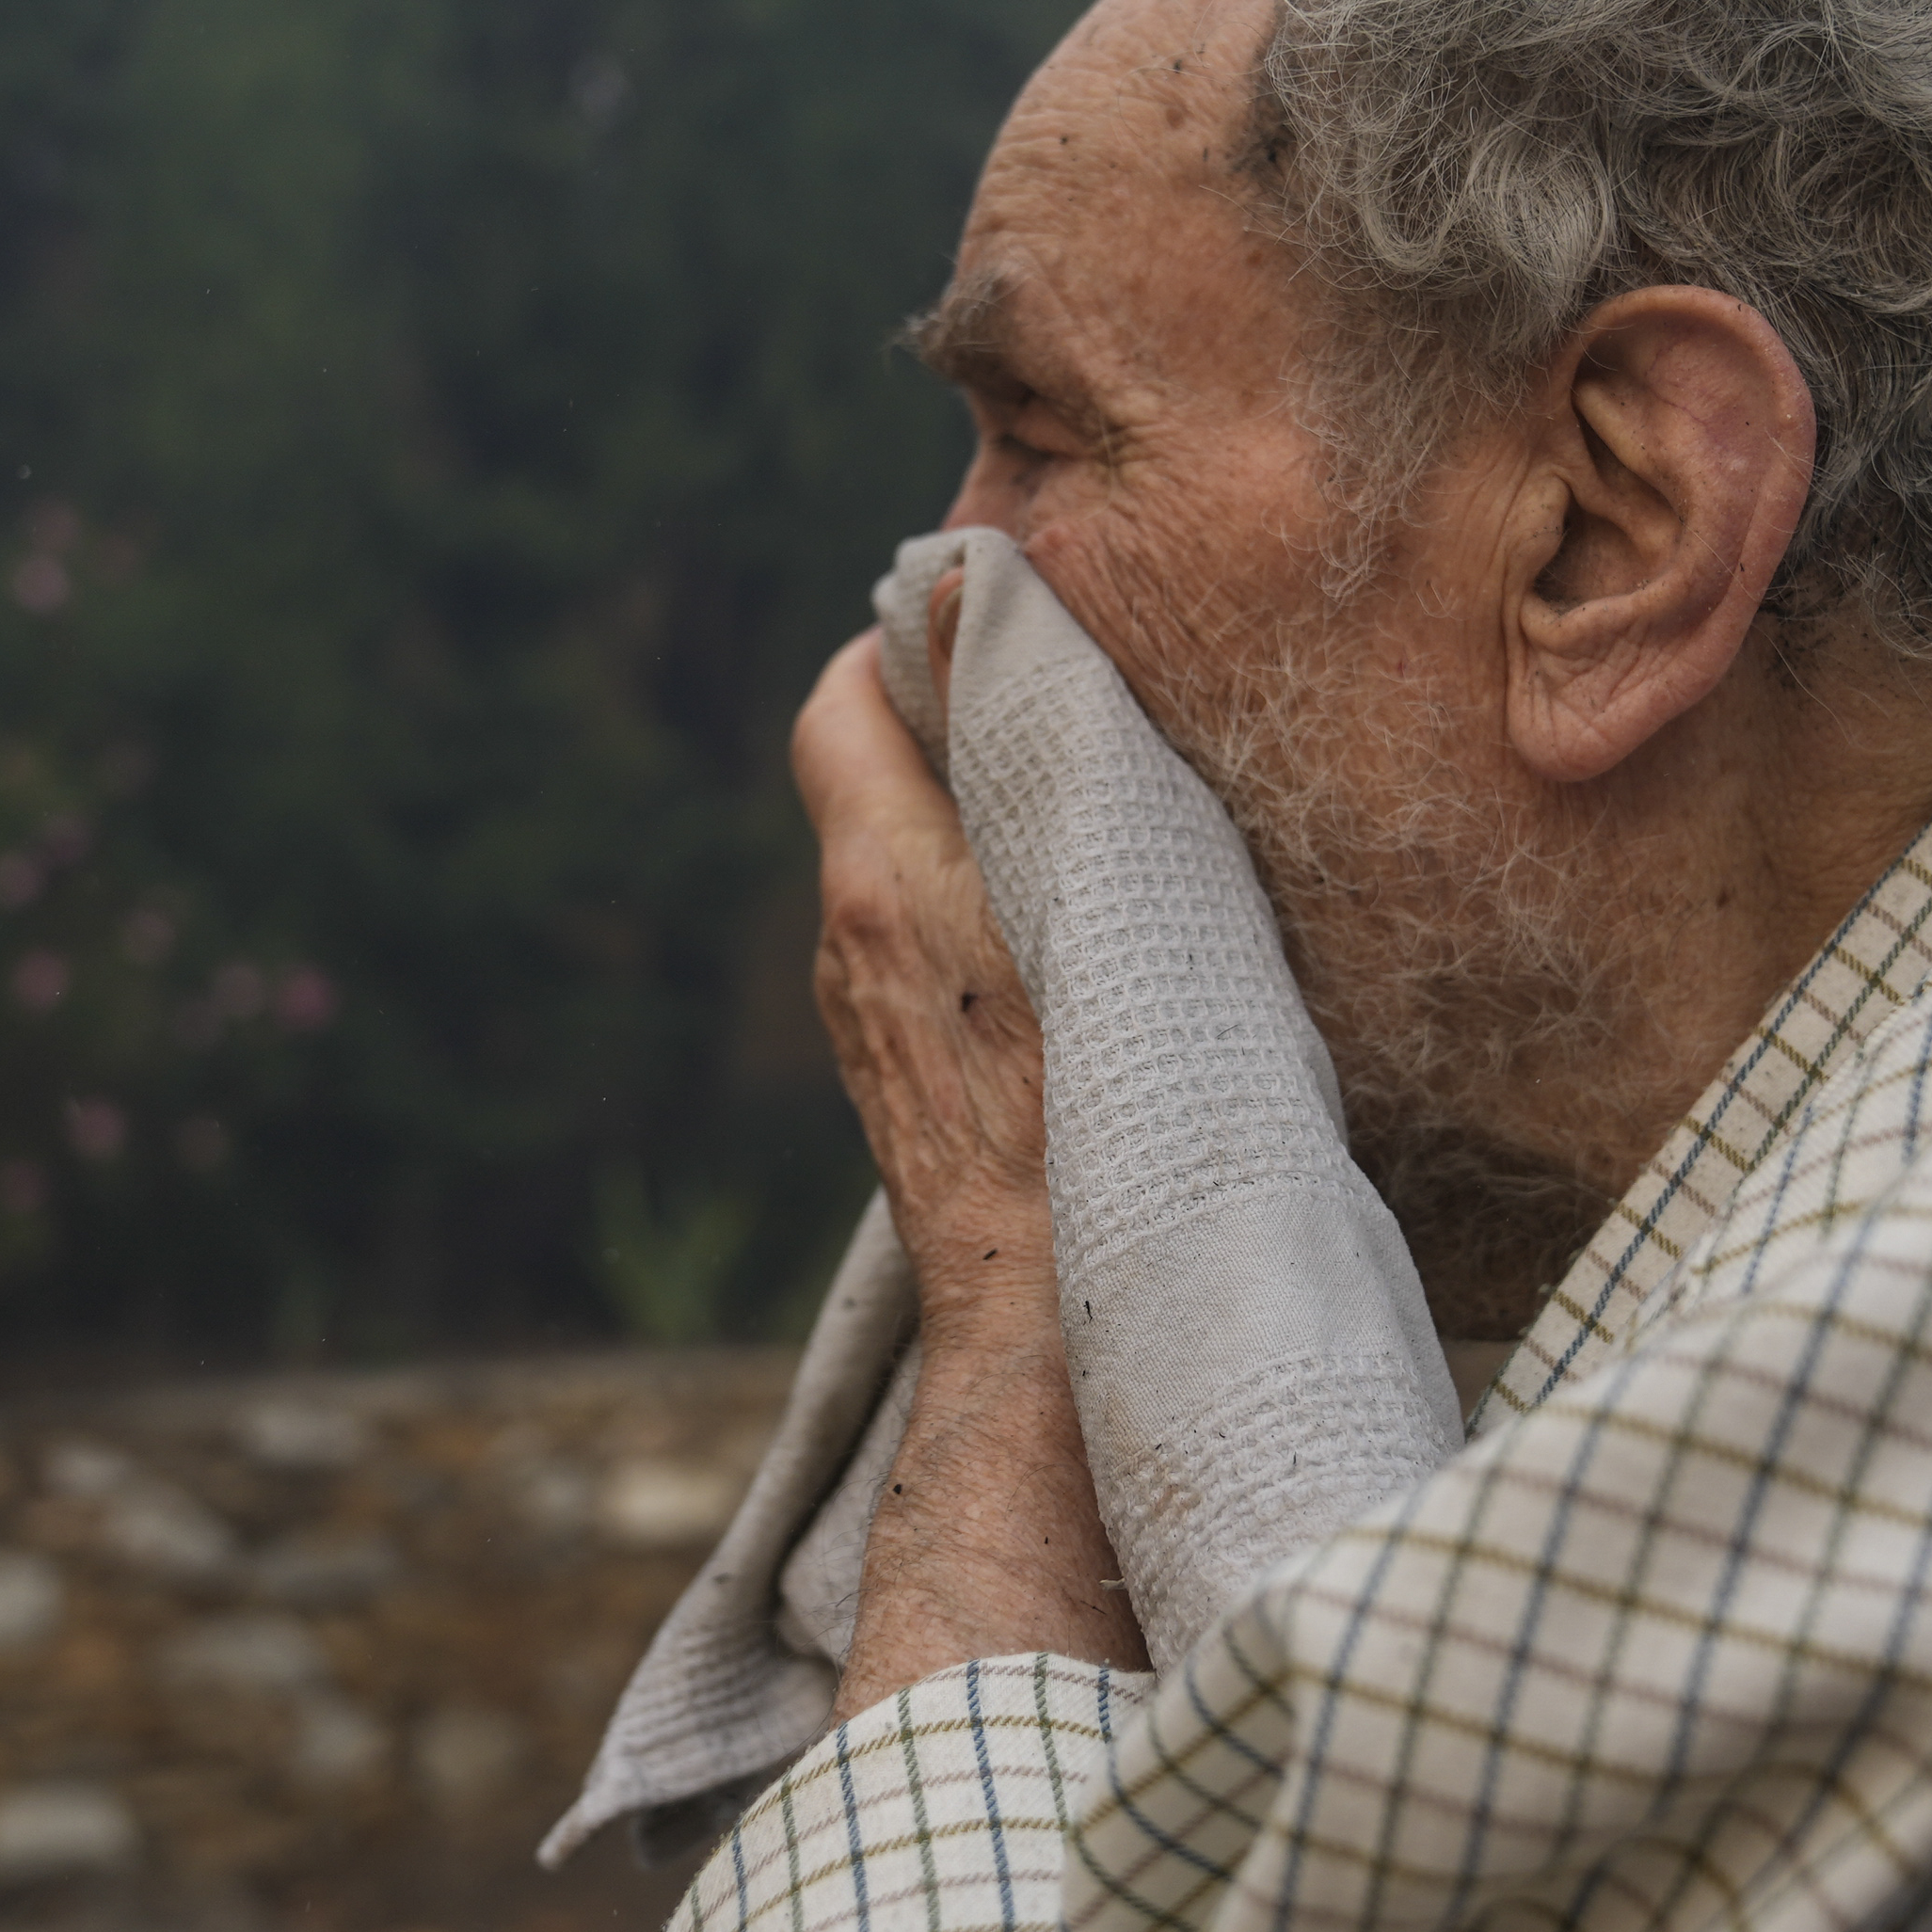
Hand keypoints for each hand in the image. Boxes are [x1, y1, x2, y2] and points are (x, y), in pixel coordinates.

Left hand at [792, 609, 1141, 1703]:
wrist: (1047, 1326)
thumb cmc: (1093, 1114)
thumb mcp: (1086, 897)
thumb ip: (1035, 749)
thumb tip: (978, 604)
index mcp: (881, 878)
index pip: (838, 701)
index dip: (907, 648)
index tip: (999, 635)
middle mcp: (848, 942)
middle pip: (867, 779)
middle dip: (953, 730)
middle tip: (1065, 713)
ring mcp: (864, 1021)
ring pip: (901, 872)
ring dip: (975, 831)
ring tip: (1085, 823)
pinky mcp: (899, 1083)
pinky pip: (925, 954)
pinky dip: (981, 918)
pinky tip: (1074, 943)